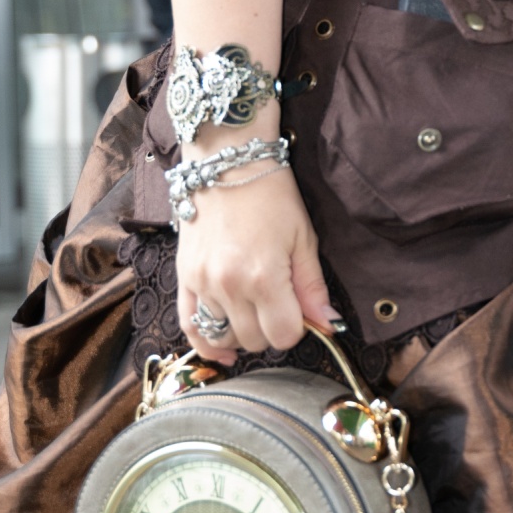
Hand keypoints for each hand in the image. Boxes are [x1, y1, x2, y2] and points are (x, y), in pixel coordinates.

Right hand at [176, 157, 335, 363]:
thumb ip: (313, 287)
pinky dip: (205, 344)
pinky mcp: (184, 278)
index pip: (284, 335)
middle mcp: (229, 286)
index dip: (297, 328)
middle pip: (254, 340)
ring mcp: (202, 284)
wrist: (228, 163)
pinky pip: (189, 326)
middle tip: (279, 304)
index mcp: (264, 277)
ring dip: (242, 334)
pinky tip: (223, 349)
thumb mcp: (303, 238)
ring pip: (223, 337)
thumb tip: (329, 326)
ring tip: (253, 315)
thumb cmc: (272, 196)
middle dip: (271, 330)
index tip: (299, 310)